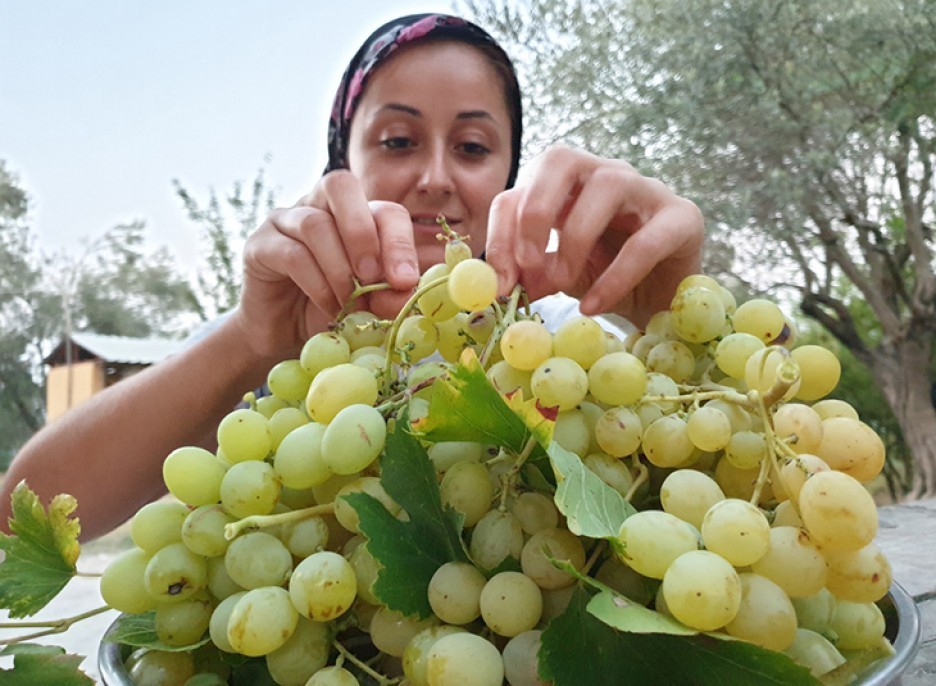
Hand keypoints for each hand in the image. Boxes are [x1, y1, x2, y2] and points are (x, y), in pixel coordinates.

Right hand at [235, 170, 420, 359]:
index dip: (398, 241)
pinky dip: (317, 284)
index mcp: (355, 214)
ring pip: (314, 223)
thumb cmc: (333, 311)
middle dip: (362, 234)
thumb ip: (391, 294)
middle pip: (341, 186)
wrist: (284, 337)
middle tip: (371, 278)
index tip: (404, 281)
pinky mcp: (259, 244)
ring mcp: (284, 220)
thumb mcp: (370, 305)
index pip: (384, 209)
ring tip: (350, 304)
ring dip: (339, 269)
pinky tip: (329, 308)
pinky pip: (291, 253)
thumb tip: (407, 289)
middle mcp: (317, 206)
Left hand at [485, 145, 703, 327]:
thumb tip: (504, 285)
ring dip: (575, 238)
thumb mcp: (561, 275)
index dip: (501, 232)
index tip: (499, 281)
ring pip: (608, 185)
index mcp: (565, 185)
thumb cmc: (607, 278)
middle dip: (535, 209)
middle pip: (560, 159)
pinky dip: (616, 275)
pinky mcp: (683, 217)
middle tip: (527, 262)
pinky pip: (646, 240)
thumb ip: (535, 273)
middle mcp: (603, 174)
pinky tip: (595, 305)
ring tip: (562, 284)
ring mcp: (646, 189)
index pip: (520, 190)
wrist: (663, 302)